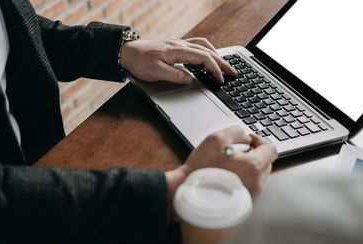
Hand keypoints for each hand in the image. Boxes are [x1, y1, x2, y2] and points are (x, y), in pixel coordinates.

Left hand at [120, 38, 236, 83]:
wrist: (128, 52)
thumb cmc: (140, 62)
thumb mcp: (156, 72)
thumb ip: (175, 75)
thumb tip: (191, 78)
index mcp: (178, 51)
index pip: (204, 58)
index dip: (215, 69)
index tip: (221, 79)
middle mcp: (181, 45)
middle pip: (208, 51)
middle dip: (223, 62)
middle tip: (233, 73)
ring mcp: (179, 44)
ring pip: (204, 46)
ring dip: (217, 55)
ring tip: (225, 65)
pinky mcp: (176, 46)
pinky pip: (197, 45)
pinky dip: (208, 50)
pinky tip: (209, 56)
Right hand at [165, 126, 277, 219]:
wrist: (191, 197)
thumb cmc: (201, 171)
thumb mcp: (216, 139)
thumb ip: (236, 132)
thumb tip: (245, 138)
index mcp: (254, 167)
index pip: (270, 149)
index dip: (259, 140)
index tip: (249, 140)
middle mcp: (257, 183)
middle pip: (265, 162)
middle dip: (252, 154)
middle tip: (234, 153)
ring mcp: (252, 194)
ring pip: (257, 174)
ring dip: (247, 167)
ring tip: (228, 166)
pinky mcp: (245, 202)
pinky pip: (250, 185)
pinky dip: (242, 179)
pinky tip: (227, 177)